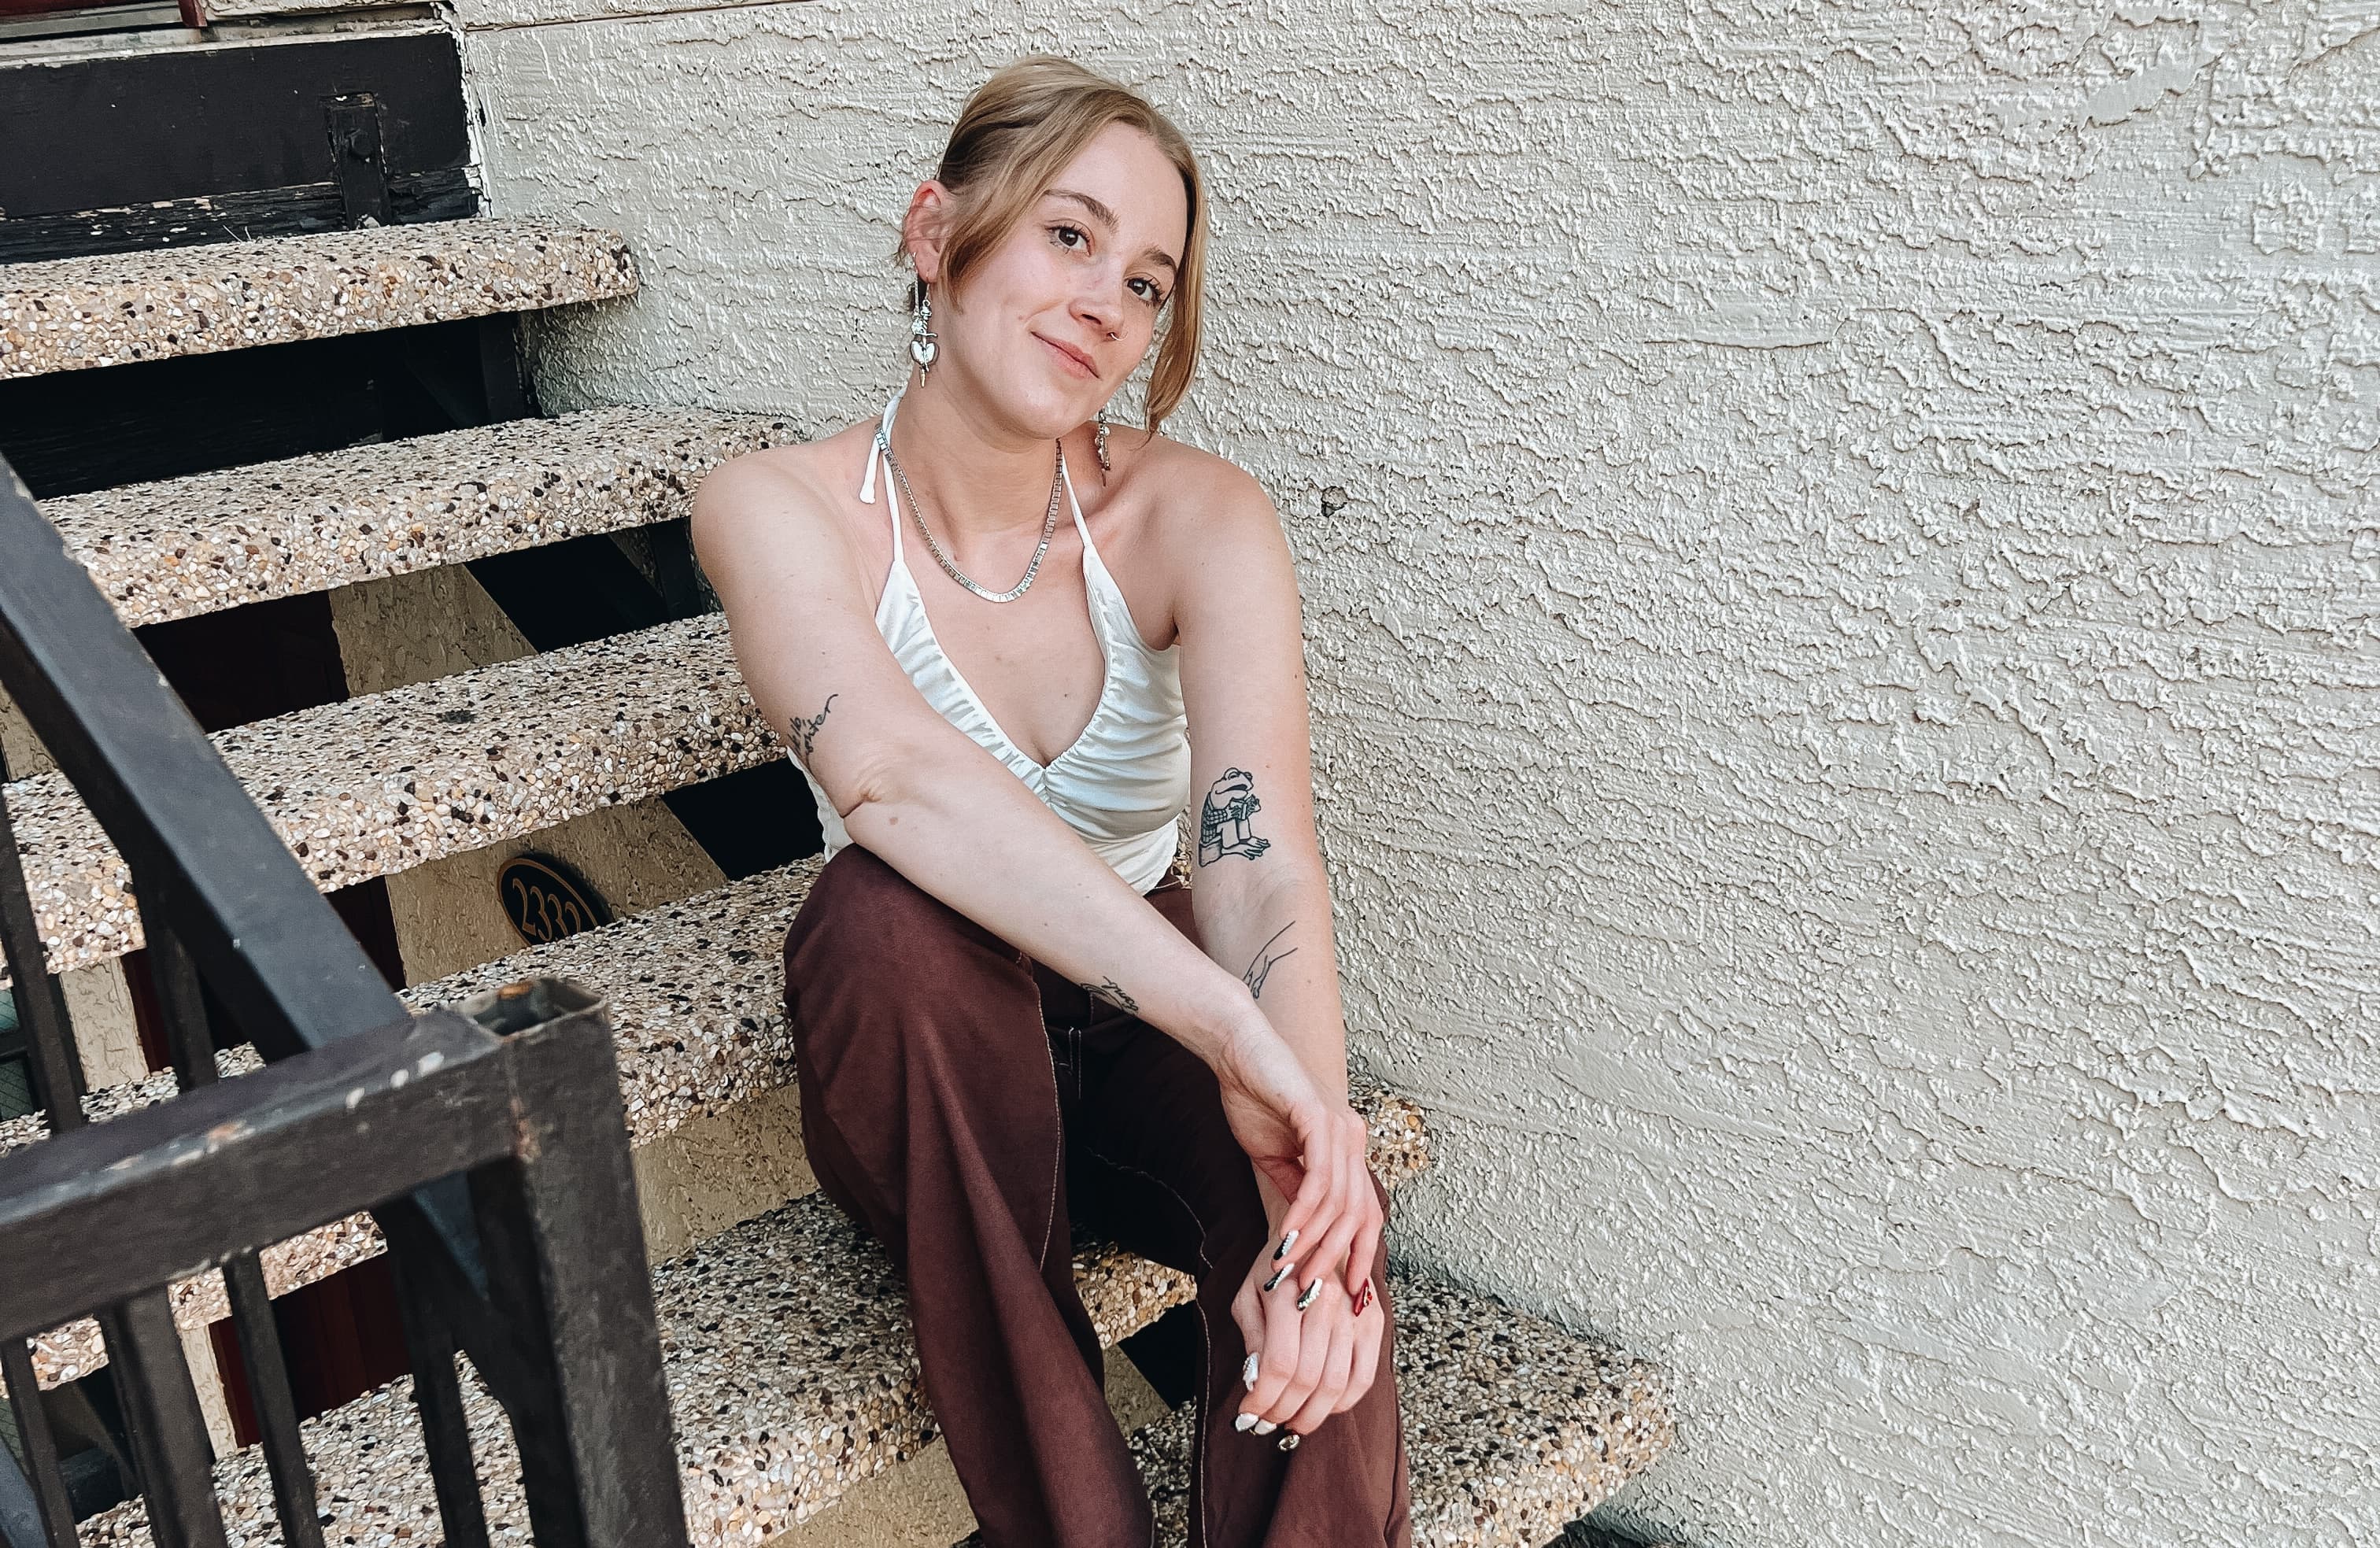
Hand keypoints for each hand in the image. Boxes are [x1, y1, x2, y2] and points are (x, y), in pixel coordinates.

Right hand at [1208, 1020, 1380, 1302]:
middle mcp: (1354, 1137)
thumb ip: (1296, 1187)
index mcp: (1347, 1147)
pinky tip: (1287, 1234)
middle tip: (1310, 1289)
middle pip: (1359, 1213)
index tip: (1349, 1290)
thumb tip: (1305, 1229)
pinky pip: (1318, 1178)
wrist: (1236, 1051)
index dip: (1362, 1251)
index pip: (1366, 1210)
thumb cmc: (1254, 1096)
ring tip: (1291, 1268)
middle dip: (1336, 1257)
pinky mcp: (1319, 1117)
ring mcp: (1341, 1127)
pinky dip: (1304, 1212)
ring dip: (1315, 1241)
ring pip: (1339, 1201)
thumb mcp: (1277, 1155)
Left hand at [1229, 1183, 1383, 1439]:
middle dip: (1282, 1412)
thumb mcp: (1247, 1296)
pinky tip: (1321, 1407)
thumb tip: (1255, 1384)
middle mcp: (1326, 1303)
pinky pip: (1363, 1378)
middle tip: (1266, 1425)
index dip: (1262, 1400)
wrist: (1315, 1232)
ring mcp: (1354, 1313)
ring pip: (1336, 1385)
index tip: (1247, 1417)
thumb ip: (1251, 1339)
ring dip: (1310, 1415)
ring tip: (1290, 1422)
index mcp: (1288, 1293)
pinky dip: (1342, 1403)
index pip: (1279, 1365)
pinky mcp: (1373, 1321)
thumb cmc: (1274, 1270)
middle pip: (1307, 1380)